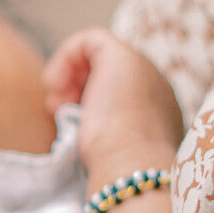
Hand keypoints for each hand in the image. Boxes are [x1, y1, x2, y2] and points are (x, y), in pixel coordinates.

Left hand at [44, 30, 182, 171]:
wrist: (131, 165)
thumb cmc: (120, 171)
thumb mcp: (116, 155)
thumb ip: (108, 139)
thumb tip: (85, 135)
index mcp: (159, 110)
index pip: (121, 92)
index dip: (90, 100)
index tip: (71, 121)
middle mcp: (156, 84)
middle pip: (109, 72)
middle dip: (78, 87)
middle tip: (59, 109)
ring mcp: (143, 66)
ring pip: (98, 55)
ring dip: (70, 75)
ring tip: (56, 102)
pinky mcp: (121, 55)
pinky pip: (88, 40)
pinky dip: (64, 58)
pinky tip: (53, 84)